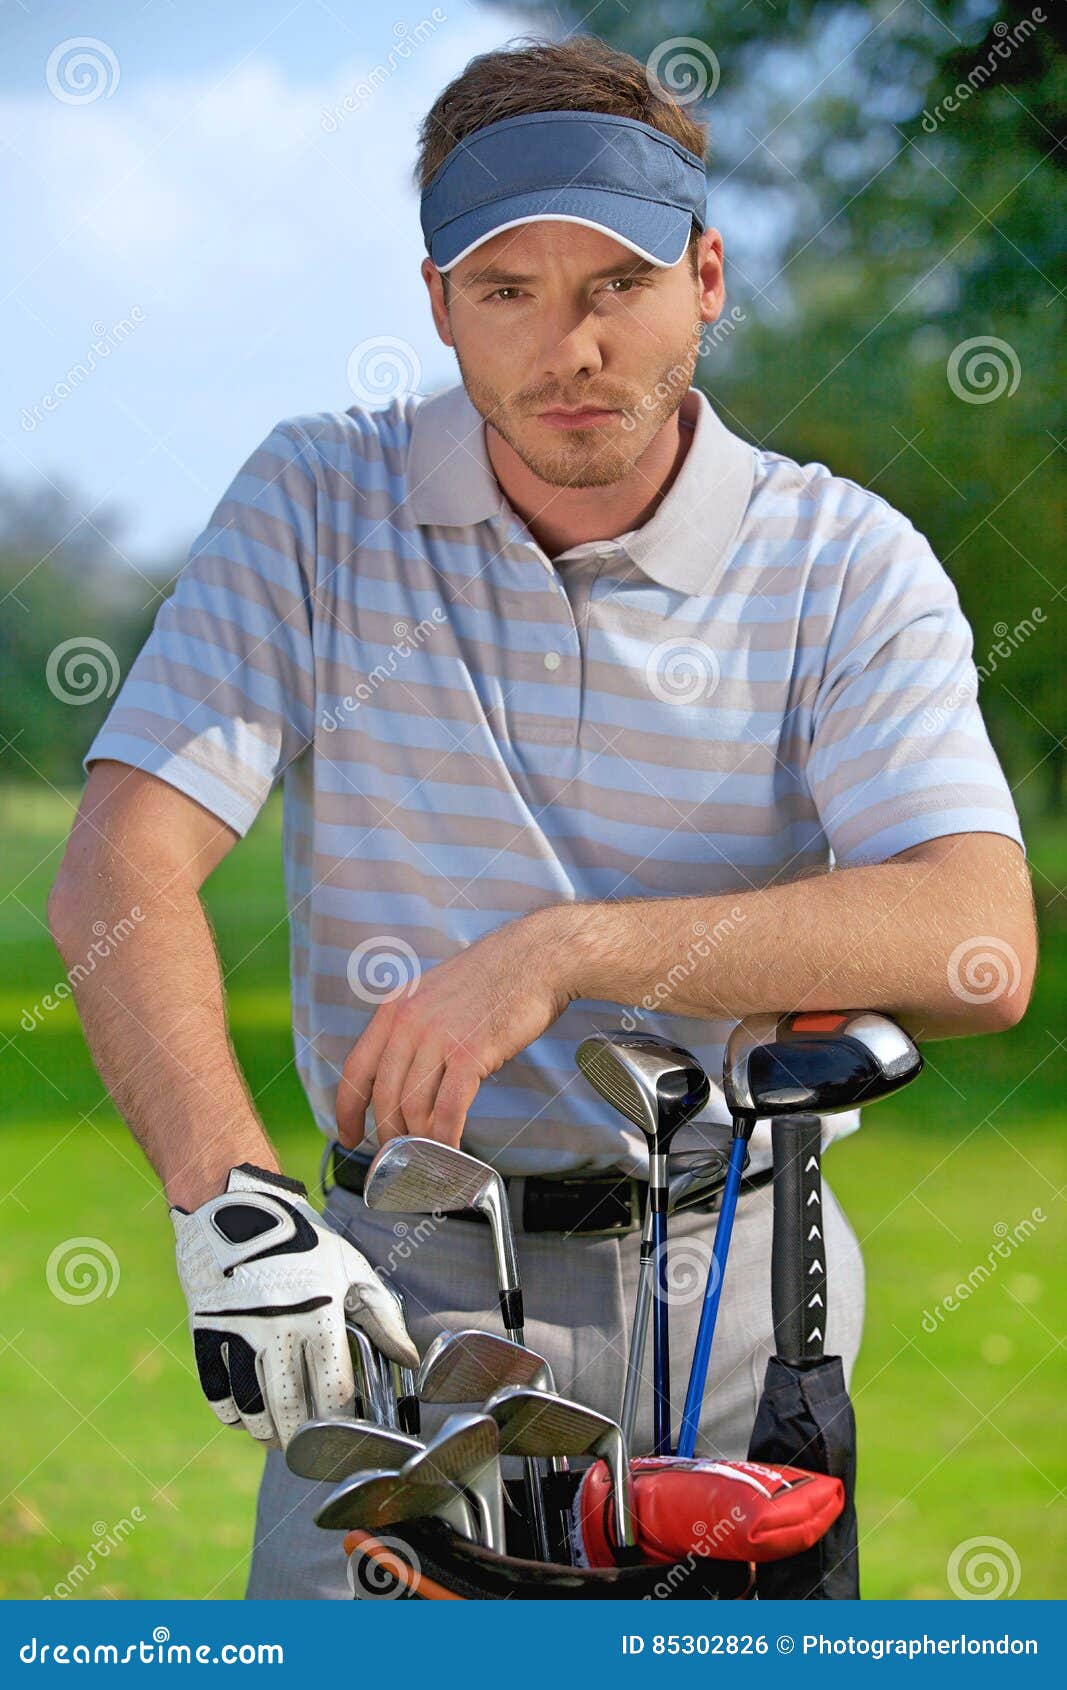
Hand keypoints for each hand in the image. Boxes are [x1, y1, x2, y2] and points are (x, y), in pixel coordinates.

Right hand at [172, 1164, 418, 1447]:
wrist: (235, 1206)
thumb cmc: (302, 1240)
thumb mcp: (349, 1267)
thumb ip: (381, 1315)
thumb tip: (409, 1359)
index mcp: (319, 1311)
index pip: (335, 1389)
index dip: (344, 1422)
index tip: (350, 1436)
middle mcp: (277, 1325)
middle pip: (292, 1408)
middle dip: (305, 1440)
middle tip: (313, 1451)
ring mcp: (237, 1331)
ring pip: (252, 1408)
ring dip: (268, 1433)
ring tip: (281, 1440)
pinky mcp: (205, 1332)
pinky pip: (217, 1393)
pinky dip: (233, 1415)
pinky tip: (248, 1419)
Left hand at [336, 907, 576, 1149]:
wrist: (533, 959)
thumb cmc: (491, 980)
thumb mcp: (433, 996)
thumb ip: (413, 1031)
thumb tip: (404, 1078)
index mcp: (394, 1010)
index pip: (356, 1070)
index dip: (347, 1110)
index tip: (349, 1136)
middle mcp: (408, 1024)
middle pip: (385, 1097)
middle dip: (390, 1134)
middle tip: (400, 1155)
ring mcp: (438, 1038)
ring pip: (414, 1107)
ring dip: (420, 1139)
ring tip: (429, 1154)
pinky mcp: (470, 1054)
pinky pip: (449, 1109)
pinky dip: (447, 1136)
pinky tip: (451, 1148)